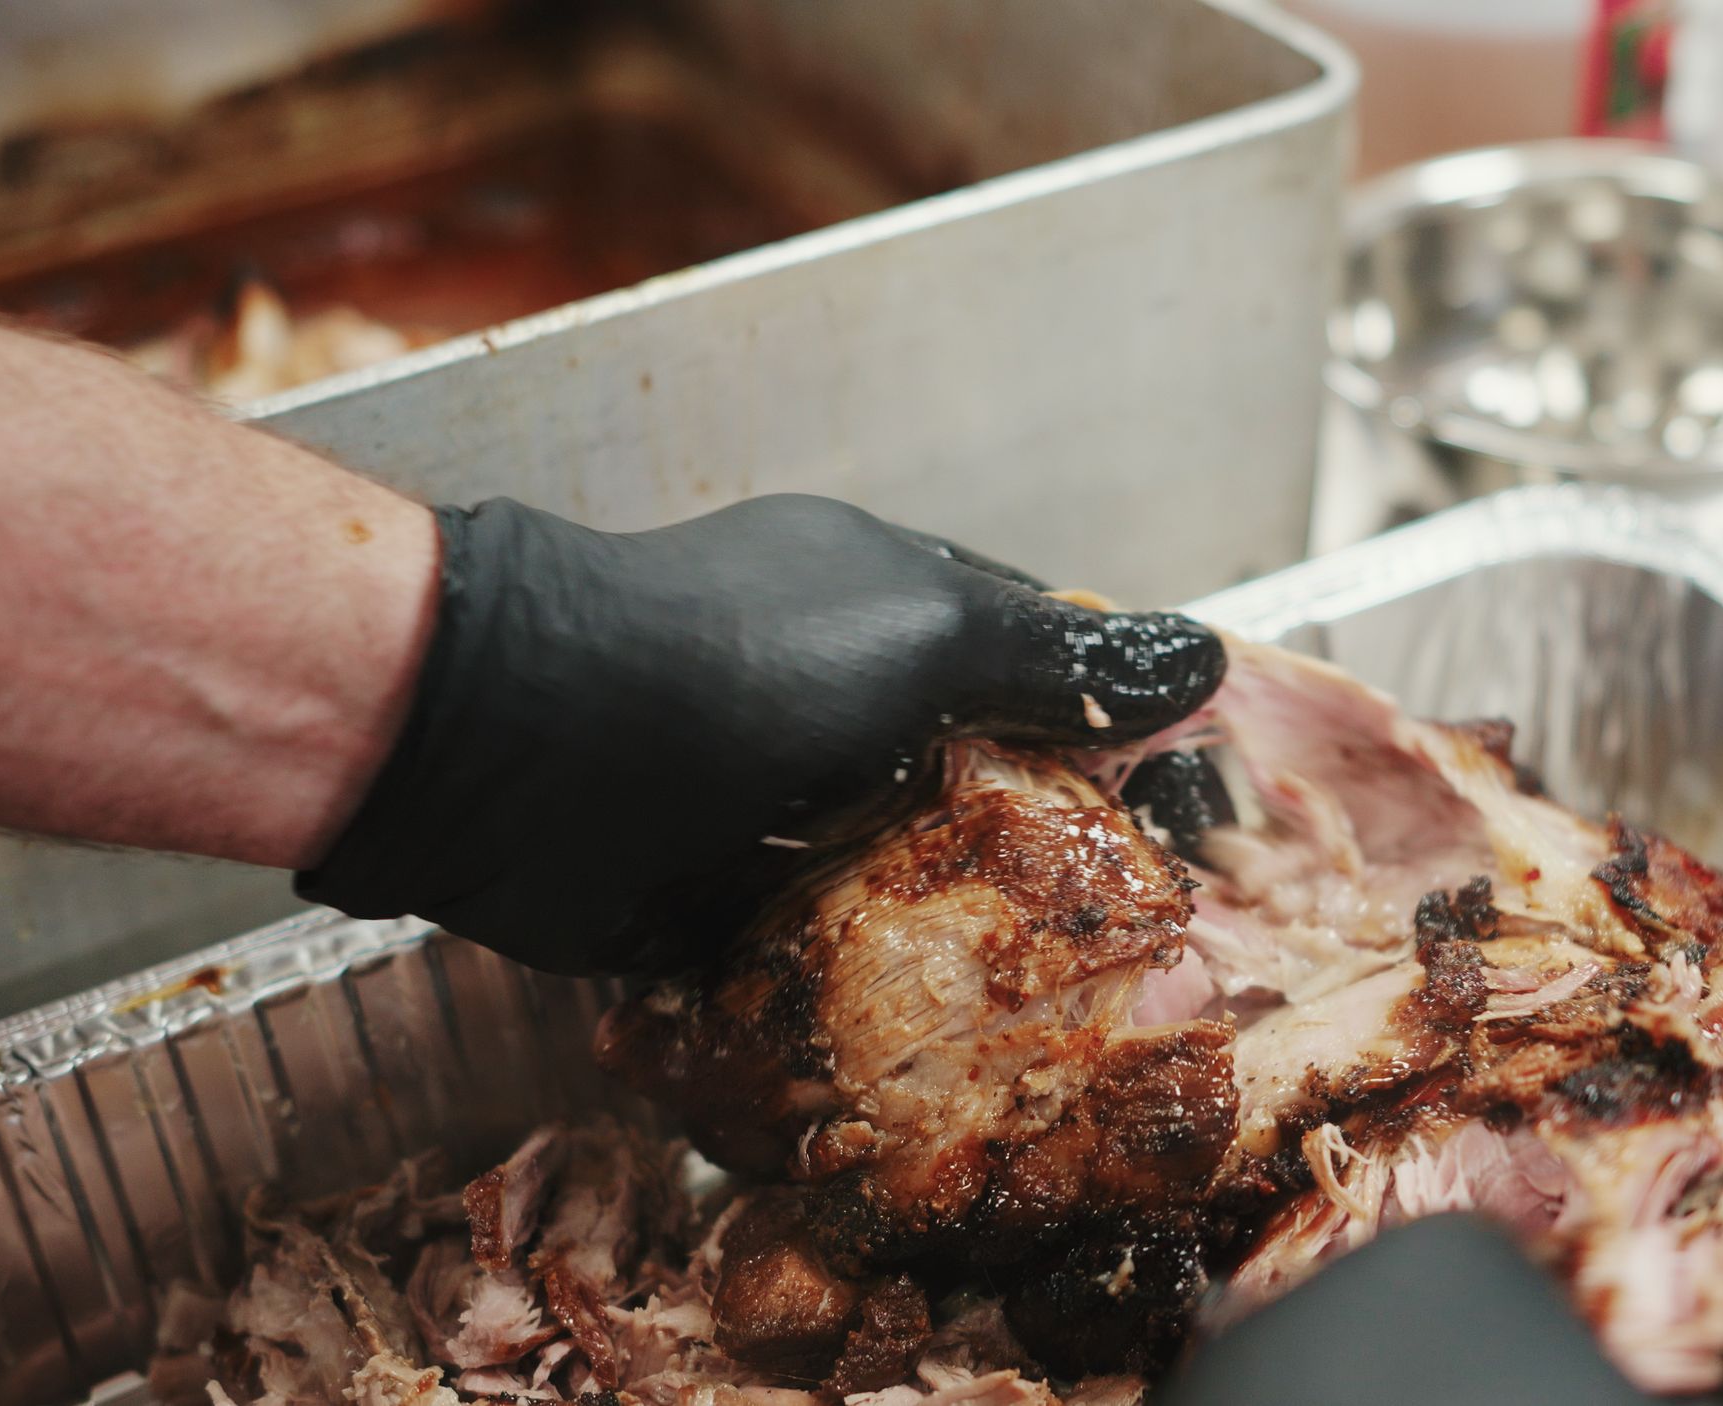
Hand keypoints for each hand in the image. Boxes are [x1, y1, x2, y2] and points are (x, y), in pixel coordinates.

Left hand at [296, 494, 1224, 973]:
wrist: (522, 751)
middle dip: (1052, 845)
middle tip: (1148, 931)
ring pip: (906, 871)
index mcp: (891, 606)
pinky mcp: (718, 896)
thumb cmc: (736, 662)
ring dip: (964, 928)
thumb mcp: (925, 636)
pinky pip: (819, 946)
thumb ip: (1056, 662)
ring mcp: (775, 801)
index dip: (1113, 725)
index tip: (1190, 807)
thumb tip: (1201, 657)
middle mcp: (839, 699)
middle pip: (977, 775)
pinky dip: (867, 986)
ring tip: (1069, 1004)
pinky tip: (940, 1035)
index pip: (1035, 657)